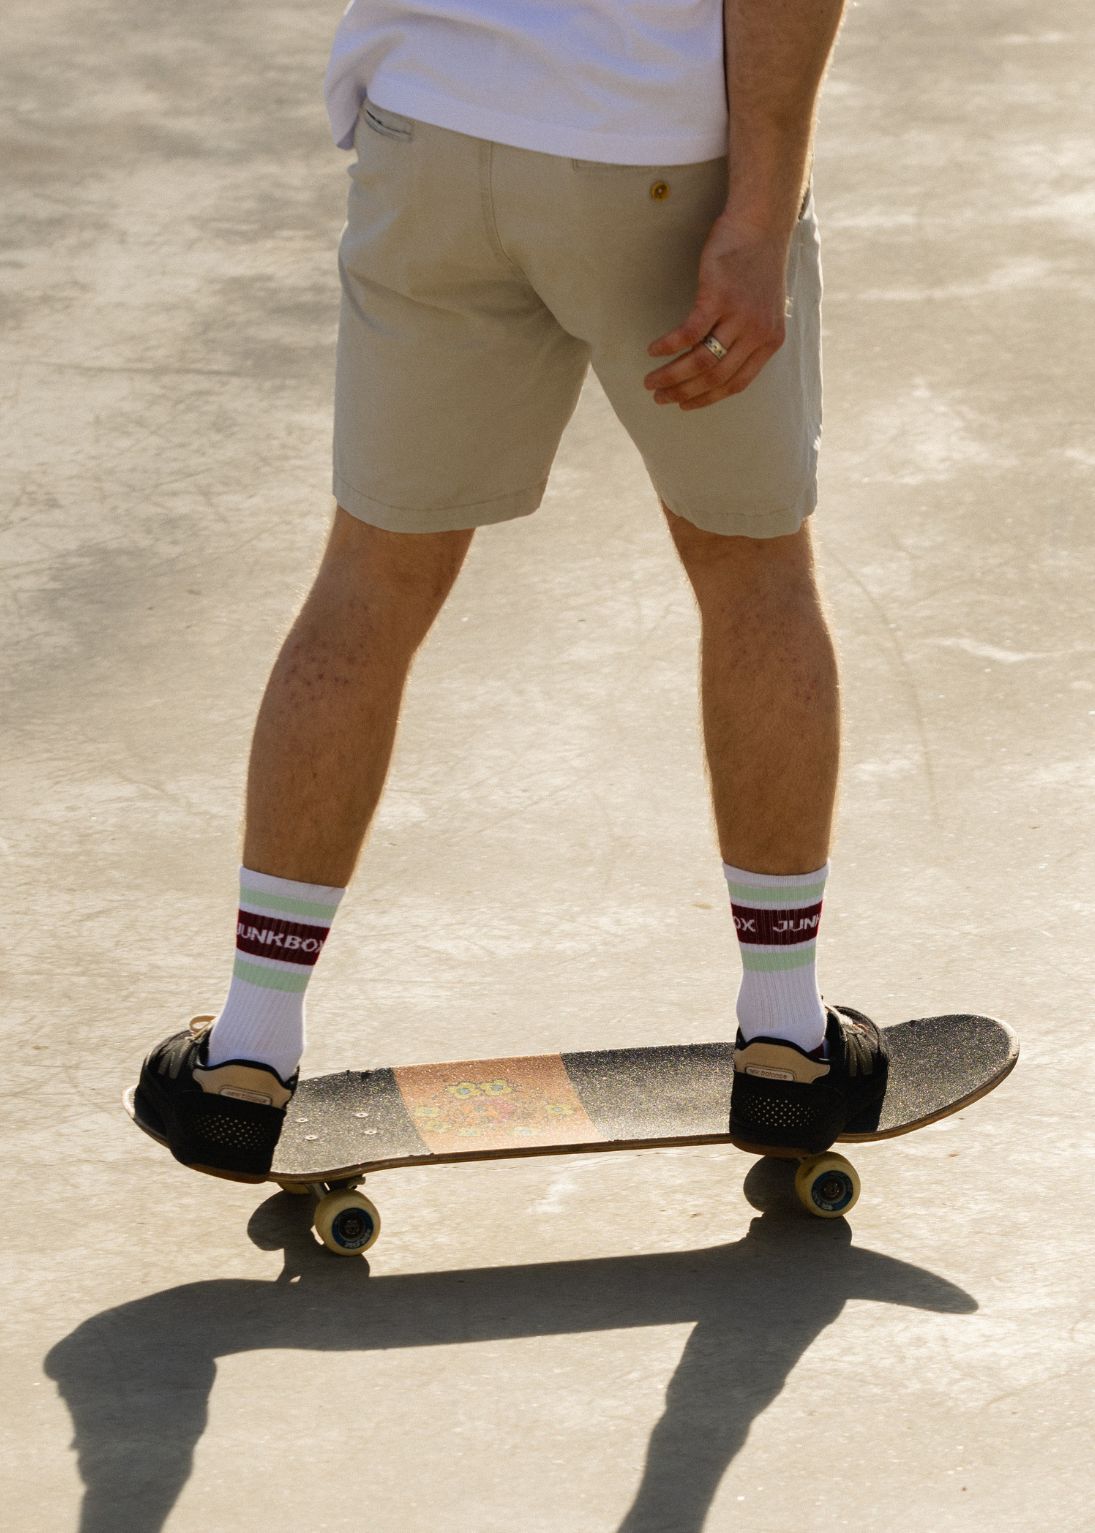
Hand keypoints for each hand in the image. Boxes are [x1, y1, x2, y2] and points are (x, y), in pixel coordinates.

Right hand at [643, 215, 790, 410]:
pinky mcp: (718, 297)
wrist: (761, 225)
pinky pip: (689, 333)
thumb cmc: (757, 265)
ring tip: (650, 381)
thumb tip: (719, 359)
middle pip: (715, 377)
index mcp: (769, 342)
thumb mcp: (763, 307)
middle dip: (683, 392)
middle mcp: (756, 334)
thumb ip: (747, 336)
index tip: (685, 404)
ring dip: (671, 376)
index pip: (736, 384)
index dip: (707, 399)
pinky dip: (668, 346)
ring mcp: (738, 316)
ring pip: (701, 361)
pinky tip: (653, 351)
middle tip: (660, 397)